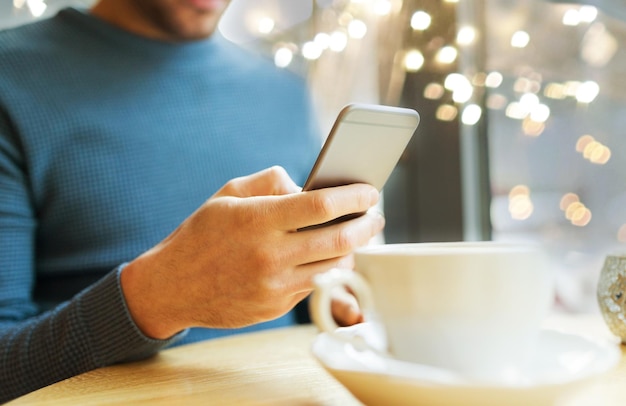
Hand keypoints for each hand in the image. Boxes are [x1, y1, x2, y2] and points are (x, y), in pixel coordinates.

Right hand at [121, 166, 384, 338]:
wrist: (172, 286)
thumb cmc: (202, 233)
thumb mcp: (228, 194)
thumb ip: (271, 181)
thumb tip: (307, 186)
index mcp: (258, 220)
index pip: (322, 205)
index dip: (354, 197)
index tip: (371, 192)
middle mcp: (270, 255)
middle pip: (339, 239)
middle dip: (367, 225)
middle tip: (376, 217)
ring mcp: (275, 286)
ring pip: (333, 266)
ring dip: (353, 249)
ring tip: (356, 235)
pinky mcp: (276, 306)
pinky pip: (314, 285)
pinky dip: (327, 268)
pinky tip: (327, 256)